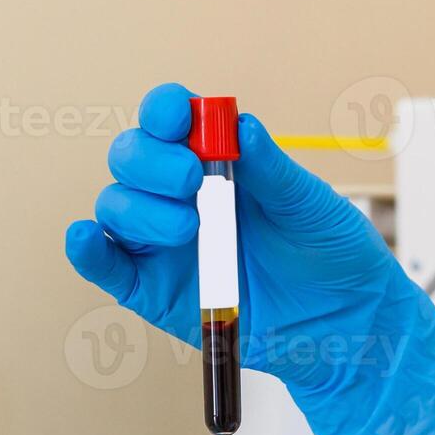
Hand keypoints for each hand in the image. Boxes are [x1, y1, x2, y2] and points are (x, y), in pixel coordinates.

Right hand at [65, 82, 434, 434]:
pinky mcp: (153, 290)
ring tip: (190, 228)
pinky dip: (88, 250)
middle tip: (192, 179)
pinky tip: (88, 237)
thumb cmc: (333, 254)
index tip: (178, 114)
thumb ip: (271, 169)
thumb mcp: (310, 204)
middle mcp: (180, 197)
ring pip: (116, 206)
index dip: (165, 110)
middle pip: (132, 158)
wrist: (347, 324)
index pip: (170, 122)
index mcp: (216, 162)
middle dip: (152, 161)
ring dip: (140, 207)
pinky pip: (105, 266)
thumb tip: (239, 125)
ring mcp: (162, 243)